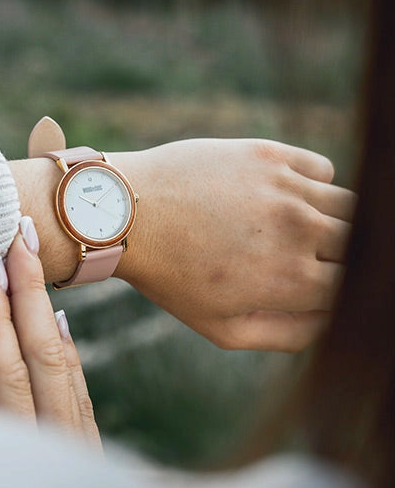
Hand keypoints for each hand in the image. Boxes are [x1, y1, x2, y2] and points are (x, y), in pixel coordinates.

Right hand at [0, 216, 101, 449]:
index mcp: (14, 463)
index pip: (5, 374)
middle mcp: (52, 451)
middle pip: (41, 355)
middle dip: (27, 292)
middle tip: (19, 237)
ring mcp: (77, 454)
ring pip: (62, 366)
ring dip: (44, 310)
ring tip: (31, 261)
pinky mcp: (90, 459)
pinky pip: (79, 393)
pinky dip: (65, 353)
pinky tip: (58, 323)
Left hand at [111, 138, 354, 351]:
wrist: (126, 213)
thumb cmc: (172, 277)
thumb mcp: (224, 328)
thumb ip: (290, 334)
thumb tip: (332, 323)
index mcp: (292, 280)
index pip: (355, 288)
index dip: (342, 292)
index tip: (322, 287)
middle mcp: (300, 230)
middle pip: (361, 246)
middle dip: (343, 260)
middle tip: (306, 260)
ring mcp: (287, 187)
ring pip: (351, 206)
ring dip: (334, 223)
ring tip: (293, 231)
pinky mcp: (271, 154)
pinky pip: (324, 168)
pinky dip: (315, 185)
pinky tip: (283, 198)